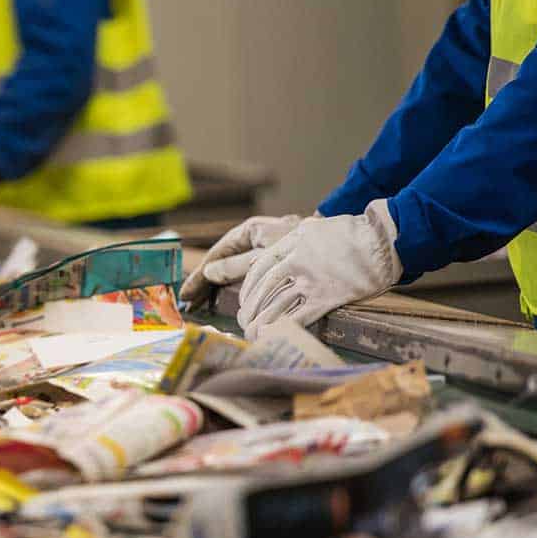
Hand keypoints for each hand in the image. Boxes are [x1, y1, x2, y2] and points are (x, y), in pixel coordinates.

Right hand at [179, 214, 304, 304]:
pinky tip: (233, 305)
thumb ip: (238, 265)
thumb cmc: (308, 247)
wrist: (349, 246)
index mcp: (251, 231)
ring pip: (237, 272)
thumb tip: (210, 272)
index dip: (201, 275)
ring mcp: (268, 253)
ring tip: (204, 306)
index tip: (186, 293)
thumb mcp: (266, 258)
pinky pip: (254, 278)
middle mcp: (257, 240)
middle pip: (224, 263)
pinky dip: (241, 291)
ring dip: (221, 289)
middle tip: (190, 303)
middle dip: (206, 283)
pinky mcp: (280, 266)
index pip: (218, 253)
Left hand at [237, 200, 401, 338]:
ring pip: (276, 306)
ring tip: (253, 335)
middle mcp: (298, 261)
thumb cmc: (355, 234)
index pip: (261, 268)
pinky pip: (298, 317)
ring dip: (261, 324)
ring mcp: (312, 280)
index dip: (249, 288)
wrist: (385, 241)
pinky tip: (272, 337)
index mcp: (293, 242)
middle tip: (244, 322)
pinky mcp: (327, 297)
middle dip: (250, 309)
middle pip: (264, 289)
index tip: (244, 300)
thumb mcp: (317, 229)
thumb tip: (281, 257)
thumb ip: (297, 241)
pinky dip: (282, 329)